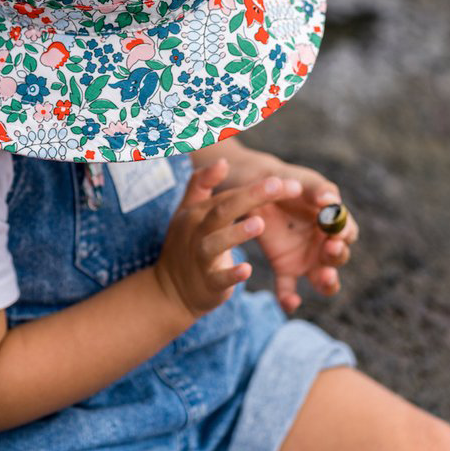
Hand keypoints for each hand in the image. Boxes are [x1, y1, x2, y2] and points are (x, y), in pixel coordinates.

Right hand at [153, 159, 305, 321]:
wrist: (170, 290)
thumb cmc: (186, 244)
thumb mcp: (187, 212)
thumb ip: (201, 184)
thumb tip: (222, 160)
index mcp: (196, 212)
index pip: (227, 195)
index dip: (253, 187)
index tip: (280, 178)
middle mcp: (196, 231)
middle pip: (222, 210)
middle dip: (250, 197)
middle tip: (277, 184)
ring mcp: (200, 257)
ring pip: (216, 242)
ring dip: (237, 233)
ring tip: (259, 224)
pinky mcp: (207, 283)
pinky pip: (219, 278)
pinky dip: (231, 274)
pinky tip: (246, 269)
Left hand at [242, 155, 358, 314]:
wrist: (254, 189)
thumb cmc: (286, 181)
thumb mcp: (302, 181)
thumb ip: (318, 190)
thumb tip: (330, 200)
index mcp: (332, 222)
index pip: (347, 232)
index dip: (345, 233)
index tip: (336, 231)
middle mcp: (323, 244)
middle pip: (338, 257)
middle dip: (337, 256)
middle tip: (329, 249)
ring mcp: (305, 258)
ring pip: (322, 278)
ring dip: (327, 282)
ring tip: (322, 278)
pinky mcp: (284, 267)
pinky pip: (289, 288)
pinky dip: (289, 298)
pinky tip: (289, 303)